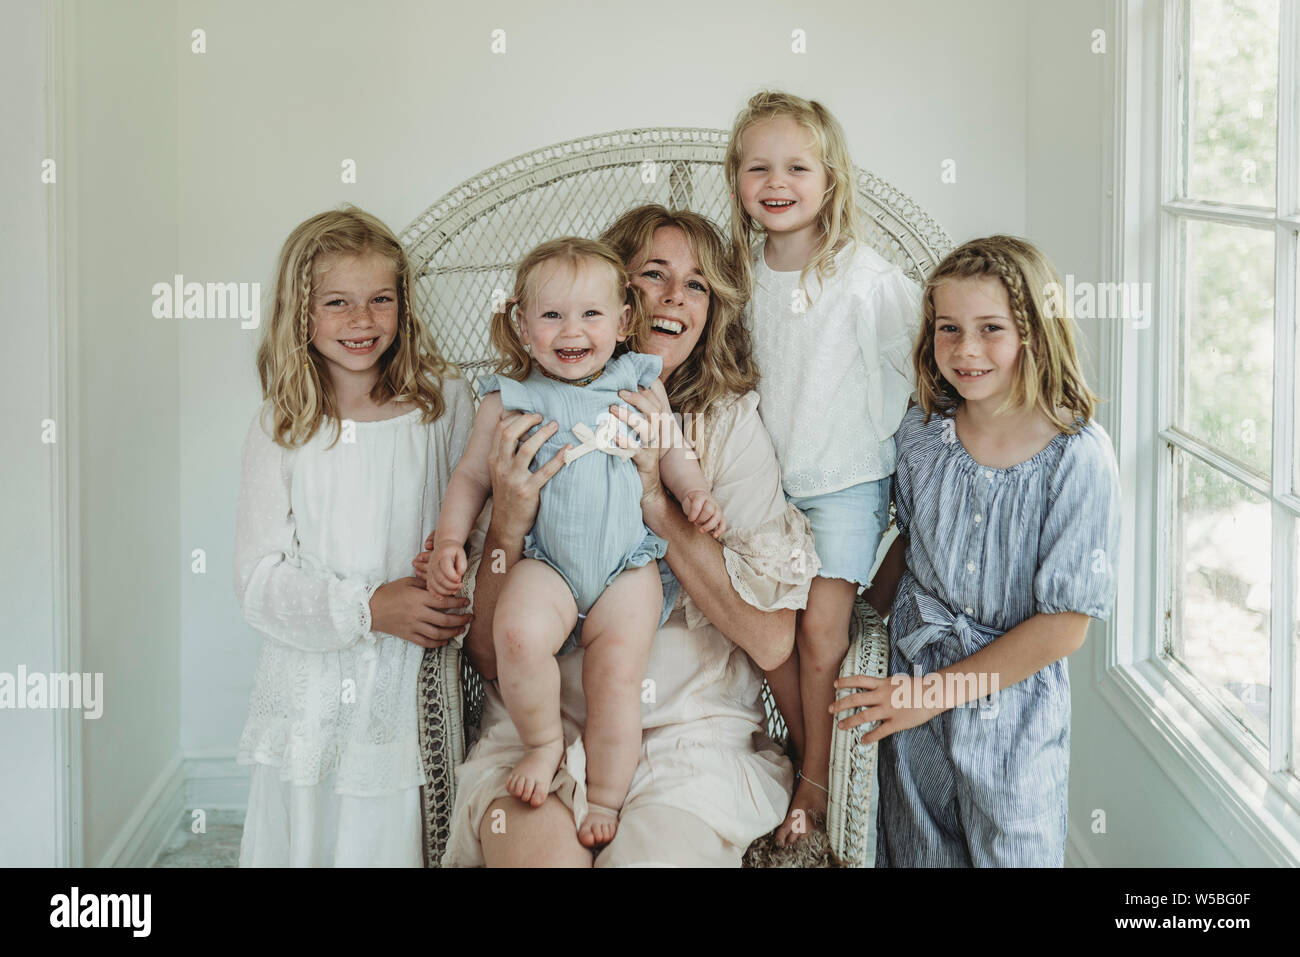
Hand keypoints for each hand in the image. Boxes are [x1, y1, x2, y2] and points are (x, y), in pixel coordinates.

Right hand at [370, 576, 471, 648]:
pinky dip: (437, 643)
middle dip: (461, 619)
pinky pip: (426, 642)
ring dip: (452, 633)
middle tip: (470, 618)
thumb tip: (441, 586)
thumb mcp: (407, 582)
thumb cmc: (389, 592)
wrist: (369, 608)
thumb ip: (425, 584)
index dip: (458, 602)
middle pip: (445, 619)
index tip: (467, 602)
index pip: (444, 601)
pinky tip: (445, 641)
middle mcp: (418, 613)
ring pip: (438, 633)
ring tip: (461, 630)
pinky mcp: (408, 635)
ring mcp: (413, 626)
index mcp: (418, 598)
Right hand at [427, 540, 466, 593]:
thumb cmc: (454, 551)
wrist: (444, 546)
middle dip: (451, 585)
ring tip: (455, 590)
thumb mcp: (461, 553)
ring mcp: (430, 570)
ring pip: (434, 584)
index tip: (459, 579)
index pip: (446, 568)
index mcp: (442, 556)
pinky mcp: (429, 576)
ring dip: (445, 591)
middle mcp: (433, 563)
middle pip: (439, 578)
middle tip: (460, 586)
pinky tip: (443, 596)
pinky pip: (430, 587)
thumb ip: (462, 564)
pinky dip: (436, 594)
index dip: (453, 576)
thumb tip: (459, 576)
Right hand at [488, 411, 568, 542]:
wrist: (506, 524)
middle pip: (510, 434)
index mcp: (494, 460)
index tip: (529, 413)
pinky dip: (559, 458)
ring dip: (543, 434)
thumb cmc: (508, 495)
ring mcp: (513, 479)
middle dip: (527, 421)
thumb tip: (524, 431)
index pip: (500, 430)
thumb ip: (507, 454)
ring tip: (555, 426)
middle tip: (542, 417)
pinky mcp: (527, 491)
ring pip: (528, 449)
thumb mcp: (500, 472)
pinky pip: (546, 471)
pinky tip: (568, 449)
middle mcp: (501, 467)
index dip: (515, 417)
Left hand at [609, 381, 674, 506]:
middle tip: (619, 392)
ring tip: (612, 409)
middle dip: (638, 399)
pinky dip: (625, 442)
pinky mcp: (646, 463)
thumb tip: (612, 400)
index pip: (656, 402)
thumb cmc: (635, 458)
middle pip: (654, 411)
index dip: (645, 391)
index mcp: (655, 426)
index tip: (628, 382)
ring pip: (647, 428)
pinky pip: (637, 451)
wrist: (647, 488)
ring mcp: (652, 449)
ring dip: (630, 417)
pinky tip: (613, 437)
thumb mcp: (634, 437)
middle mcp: (656, 436)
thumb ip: (629, 420)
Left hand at [680, 489, 725, 538]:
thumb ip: (689, 508)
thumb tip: (693, 519)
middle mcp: (711, 502)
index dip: (693, 513)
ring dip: (709, 526)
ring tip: (700, 530)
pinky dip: (720, 530)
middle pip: (709, 510)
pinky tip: (714, 535)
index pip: (698, 504)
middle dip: (701, 519)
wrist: (698, 496)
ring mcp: (717, 508)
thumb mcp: (687, 501)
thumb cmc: (691, 501)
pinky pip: (723, 523)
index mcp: (701, 496)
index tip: (690, 519)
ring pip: (717, 517)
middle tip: (695, 523)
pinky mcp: (720, 516)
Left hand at [828, 673, 941, 744]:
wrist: (934, 694)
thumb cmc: (917, 687)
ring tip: (840, 726)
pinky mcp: (897, 722)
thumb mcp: (897, 681)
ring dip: (850, 721)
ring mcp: (889, 709)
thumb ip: (883, 685)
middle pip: (856, 699)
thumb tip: (872, 688)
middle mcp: (882, 695)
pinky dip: (870, 736)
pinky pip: (880, 731)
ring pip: (863, 715)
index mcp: (883, 683)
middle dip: (841, 704)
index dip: (845, 682)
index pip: (859, 680)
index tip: (834, 685)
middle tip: (830, 709)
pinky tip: (863, 740)